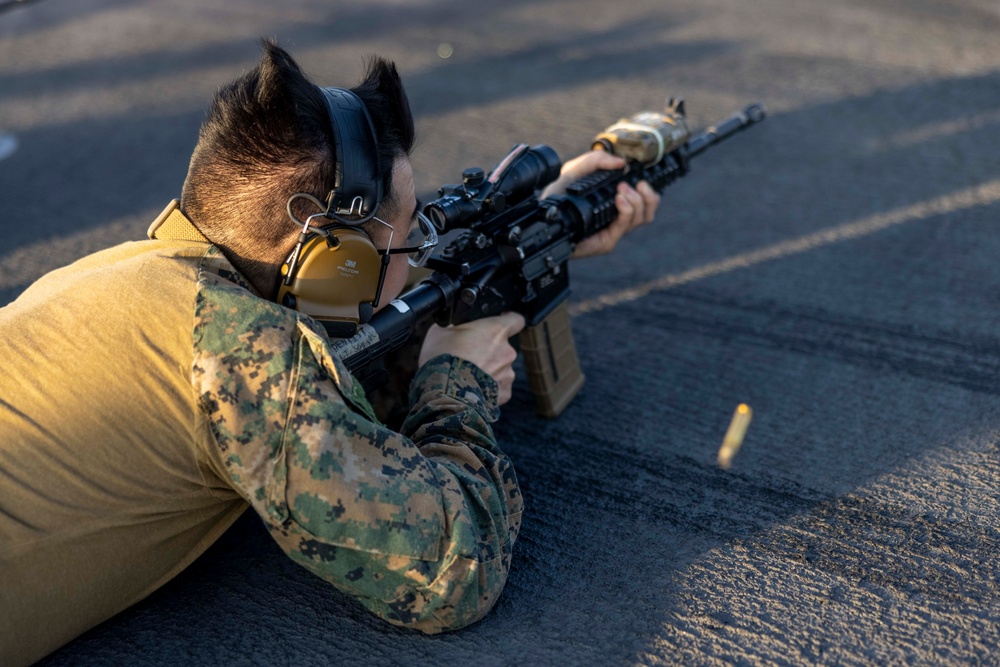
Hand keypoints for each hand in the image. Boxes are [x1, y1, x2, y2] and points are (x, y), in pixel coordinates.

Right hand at [419, 312, 526, 404]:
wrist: (443, 393)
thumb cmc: (441, 359)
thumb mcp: (441, 330)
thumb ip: (458, 326)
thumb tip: (458, 327)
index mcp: (496, 331)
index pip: (516, 320)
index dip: (508, 320)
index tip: (501, 322)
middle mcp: (507, 352)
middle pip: (503, 348)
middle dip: (489, 351)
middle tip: (469, 357)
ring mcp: (508, 374)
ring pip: (500, 369)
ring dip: (488, 371)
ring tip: (467, 376)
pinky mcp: (504, 394)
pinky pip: (497, 388)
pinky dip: (487, 389)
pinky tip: (471, 389)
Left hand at [540, 150, 660, 258]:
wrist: (542, 217)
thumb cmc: (557, 196)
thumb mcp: (575, 170)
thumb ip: (596, 161)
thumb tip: (620, 162)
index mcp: (615, 203)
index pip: (645, 201)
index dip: (650, 192)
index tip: (643, 179)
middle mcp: (617, 218)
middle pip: (648, 212)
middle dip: (648, 197)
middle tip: (633, 184)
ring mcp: (613, 231)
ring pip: (641, 219)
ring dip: (637, 202)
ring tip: (622, 191)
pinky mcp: (606, 241)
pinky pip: (624, 226)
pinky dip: (626, 212)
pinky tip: (619, 200)